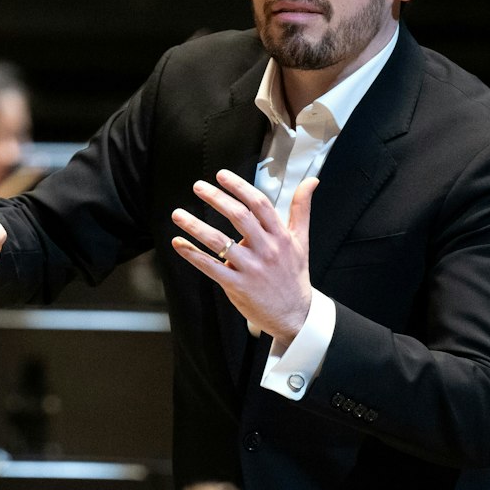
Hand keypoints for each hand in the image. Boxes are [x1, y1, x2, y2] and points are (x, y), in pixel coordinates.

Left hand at [171, 170, 315, 347]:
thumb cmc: (294, 274)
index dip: (240, 187)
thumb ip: (301, 209)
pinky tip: (178, 243)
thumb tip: (311, 181)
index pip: (260, 204)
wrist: (294, 314)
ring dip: (196, 226)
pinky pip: (210, 267)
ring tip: (178, 213)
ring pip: (219, 242)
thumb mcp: (301, 240)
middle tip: (197, 186)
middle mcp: (266, 249)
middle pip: (239, 217)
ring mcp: (251, 268)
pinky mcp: (237, 285)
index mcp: (280, 236)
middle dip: (216, 199)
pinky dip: (192, 254)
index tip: (221, 175)